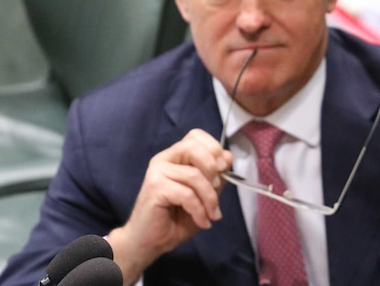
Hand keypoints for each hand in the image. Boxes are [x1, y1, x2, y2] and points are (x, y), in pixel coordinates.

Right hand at [106, 129, 231, 283]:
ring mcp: (157, 172)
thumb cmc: (177, 218)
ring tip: (212, 214)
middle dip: (212, 168)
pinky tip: (202, 221)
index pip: (196, 136)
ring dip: (210, 198)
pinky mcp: (154, 187)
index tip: (223, 169)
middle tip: (218, 189)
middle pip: (193, 147)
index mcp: (176, 156)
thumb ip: (216, 176)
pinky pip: (186, 194)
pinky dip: (199, 210)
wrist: (151, 242)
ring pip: (194, 175)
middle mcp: (164, 159)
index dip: (214, 148)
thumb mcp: (205, 195)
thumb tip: (228, 156)